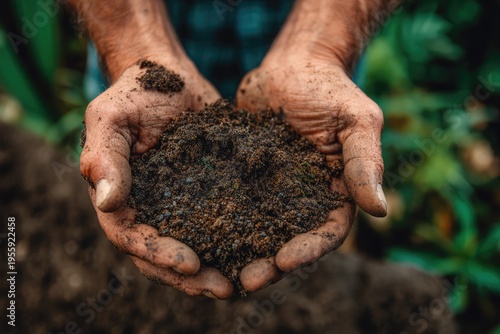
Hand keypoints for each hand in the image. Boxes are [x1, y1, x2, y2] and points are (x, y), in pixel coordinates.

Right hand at [80, 59, 232, 298]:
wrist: (172, 76)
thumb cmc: (136, 92)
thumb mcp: (112, 117)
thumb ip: (105, 157)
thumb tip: (107, 202)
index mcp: (120, 197)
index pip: (132, 237)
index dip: (157, 255)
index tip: (190, 263)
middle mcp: (149, 208)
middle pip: (162, 254)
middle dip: (190, 277)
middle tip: (223, 289)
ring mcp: (177, 203)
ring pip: (191, 245)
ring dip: (213, 269)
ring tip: (243, 282)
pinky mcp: (205, 192)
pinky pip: (216, 222)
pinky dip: (233, 240)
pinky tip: (258, 250)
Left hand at [236, 55, 386, 291]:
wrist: (293, 67)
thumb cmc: (330, 89)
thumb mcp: (356, 121)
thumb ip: (365, 163)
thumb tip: (381, 211)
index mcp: (335, 192)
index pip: (327, 231)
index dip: (309, 250)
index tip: (286, 263)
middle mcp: (302, 198)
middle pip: (289, 240)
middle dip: (270, 264)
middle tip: (247, 281)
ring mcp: (271, 189)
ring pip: (257, 229)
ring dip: (241, 251)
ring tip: (220, 269)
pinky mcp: (244, 176)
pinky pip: (231, 202)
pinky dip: (218, 220)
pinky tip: (198, 233)